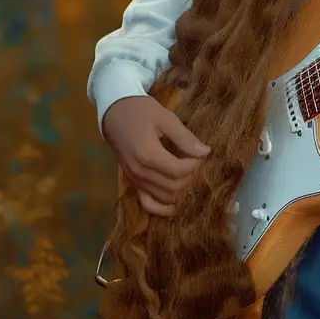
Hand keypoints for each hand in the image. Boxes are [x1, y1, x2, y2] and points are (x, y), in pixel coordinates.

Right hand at [103, 95, 210, 216]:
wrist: (114, 111)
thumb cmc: (140, 110)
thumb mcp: (164, 117)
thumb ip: (184, 138)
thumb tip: (205, 153)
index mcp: (148, 154)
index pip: (180, 171)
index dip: (194, 164)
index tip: (199, 154)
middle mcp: (140, 172)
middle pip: (174, 186)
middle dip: (189, 176)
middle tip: (193, 161)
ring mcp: (134, 179)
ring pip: (164, 196)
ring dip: (178, 188)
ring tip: (185, 173)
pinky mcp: (131, 181)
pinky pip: (147, 203)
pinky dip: (160, 208)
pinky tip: (173, 205)